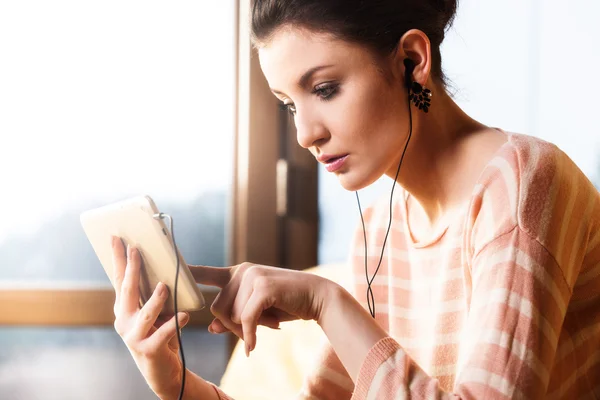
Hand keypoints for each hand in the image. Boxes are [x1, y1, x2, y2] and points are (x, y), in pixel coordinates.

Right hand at [111, 236, 190, 399]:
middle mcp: (125, 321)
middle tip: (136, 249)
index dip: (118, 259)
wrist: (163, 371)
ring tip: (164, 286)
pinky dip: (174, 324)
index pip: (120, 279)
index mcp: (125, 309)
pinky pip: (163, 334)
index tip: (117, 238)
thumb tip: (163, 266)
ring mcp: (134, 337)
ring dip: (155, 300)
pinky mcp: (149, 350)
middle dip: (131, 268)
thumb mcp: (155, 313)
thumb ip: (153, 294)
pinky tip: (185, 316)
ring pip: (145, 314)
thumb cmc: (160, 335)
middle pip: (127, 290)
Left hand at [189, 262, 333, 355]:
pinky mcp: (262, 287)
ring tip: (268, 324)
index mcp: (238, 273)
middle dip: (233, 327)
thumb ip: (233, 316)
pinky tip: (254, 346)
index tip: (171, 267)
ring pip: (231, 316)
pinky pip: (246, 319)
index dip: (189, 273)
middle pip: (218, 309)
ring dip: (245, 330)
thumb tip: (211, 329)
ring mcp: (252, 277)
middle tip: (256, 329)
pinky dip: (249, 335)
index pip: (208, 274)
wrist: (316, 297)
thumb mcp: (256, 311)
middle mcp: (242, 271)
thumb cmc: (285, 304)